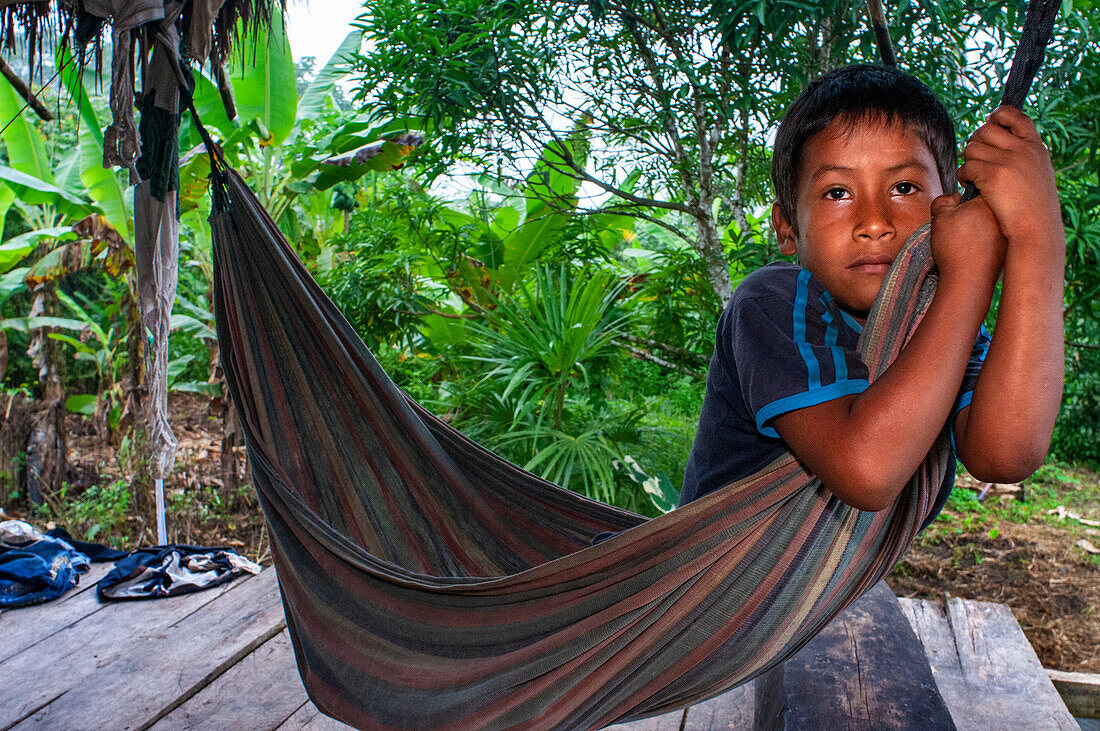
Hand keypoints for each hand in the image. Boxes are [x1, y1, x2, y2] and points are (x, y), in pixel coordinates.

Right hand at [929, 192, 1006, 285]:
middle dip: (973, 211)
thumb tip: (954, 198)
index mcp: (989, 201)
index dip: (964, 198)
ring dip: (980, 226)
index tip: (957, 210)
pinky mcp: (1009, 246)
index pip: (978, 188)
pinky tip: (975, 250)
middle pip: (986, 205)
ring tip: (967, 241)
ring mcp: (1009, 230)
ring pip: (990, 221)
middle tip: (960, 226)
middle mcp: (1004, 213)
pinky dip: (986, 240)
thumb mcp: (939, 217)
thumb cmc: (955, 249)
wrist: (968, 280)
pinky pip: (995, 236)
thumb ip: (944, 200)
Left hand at [958, 106, 1062, 255]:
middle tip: (975, 157)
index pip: (1016, 116)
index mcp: (1035, 146)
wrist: (1036, 227)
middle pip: (986, 130)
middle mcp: (1022, 149)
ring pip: (972, 147)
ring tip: (972, 173)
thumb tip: (1006, 139)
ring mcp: (1007, 161)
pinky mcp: (992, 175)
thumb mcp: (1038, 172)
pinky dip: (963, 175)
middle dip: (976, 142)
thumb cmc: (1035, 206)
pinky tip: (967, 183)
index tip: (990, 121)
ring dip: (967, 160)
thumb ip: (1025, 155)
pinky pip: (966, 167)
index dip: (999, 115)